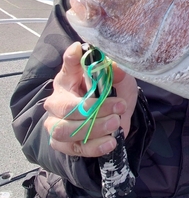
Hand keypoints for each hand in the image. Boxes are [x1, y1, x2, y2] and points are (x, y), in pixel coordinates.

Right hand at [44, 42, 137, 156]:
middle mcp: (58, 98)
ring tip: (116, 123)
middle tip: (119, 107)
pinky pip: (74, 148)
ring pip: (66, 130)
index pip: (68, 64)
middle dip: (95, 109)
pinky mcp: (62, 143)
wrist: (116, 120)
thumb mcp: (122, 82)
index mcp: (71, 77)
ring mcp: (56, 122)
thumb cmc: (114, 94)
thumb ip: (118, 74)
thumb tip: (115, 65)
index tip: (78, 49)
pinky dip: (94, 146)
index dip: (71, 58)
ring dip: (94, 128)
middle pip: (66, 106)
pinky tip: (110, 141)